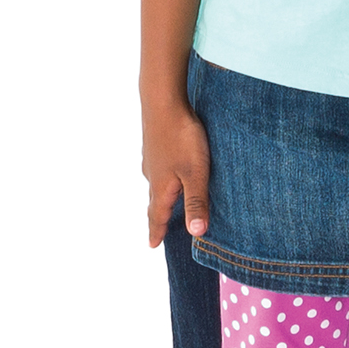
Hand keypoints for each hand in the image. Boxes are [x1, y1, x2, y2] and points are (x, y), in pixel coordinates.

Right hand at [140, 93, 211, 247]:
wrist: (163, 102)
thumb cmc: (182, 139)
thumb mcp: (195, 174)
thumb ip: (196, 202)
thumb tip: (196, 233)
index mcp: (162, 187)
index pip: (157, 216)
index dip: (156, 231)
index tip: (152, 245)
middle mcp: (153, 175)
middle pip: (155, 201)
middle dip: (158, 215)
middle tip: (159, 228)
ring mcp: (152, 158)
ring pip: (156, 183)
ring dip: (161, 195)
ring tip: (168, 201)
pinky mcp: (154, 144)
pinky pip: (158, 168)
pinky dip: (164, 177)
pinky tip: (171, 169)